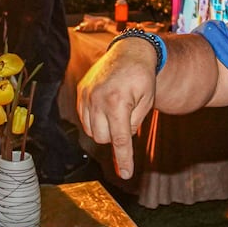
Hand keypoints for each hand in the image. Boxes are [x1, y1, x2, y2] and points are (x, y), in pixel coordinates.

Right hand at [76, 39, 156, 177]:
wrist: (129, 51)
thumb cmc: (142, 77)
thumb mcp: (147, 101)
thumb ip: (134, 123)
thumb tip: (123, 144)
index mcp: (117, 102)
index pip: (119, 140)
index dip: (123, 160)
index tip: (126, 175)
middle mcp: (97, 100)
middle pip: (103, 138)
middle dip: (116, 136)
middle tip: (127, 119)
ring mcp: (86, 96)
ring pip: (92, 131)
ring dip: (105, 129)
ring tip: (118, 111)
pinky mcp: (81, 93)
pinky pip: (85, 120)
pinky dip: (96, 121)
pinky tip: (106, 109)